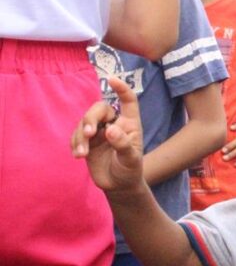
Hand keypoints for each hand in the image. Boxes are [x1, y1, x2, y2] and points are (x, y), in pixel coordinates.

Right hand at [70, 76, 144, 193]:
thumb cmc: (130, 169)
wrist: (118, 185)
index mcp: (129, 123)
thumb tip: (110, 130)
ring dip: (80, 136)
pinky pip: (76, 135)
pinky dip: (75, 143)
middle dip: (90, 118)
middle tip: (88, 133)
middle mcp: (114, 123)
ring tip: (82, 153)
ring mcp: (99, 132)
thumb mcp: (131, 159)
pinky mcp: (87, 141)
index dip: (122, 89)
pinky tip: (78, 155)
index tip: (112, 79)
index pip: (128, 101)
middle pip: (99, 109)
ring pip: (84, 122)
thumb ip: (123, 144)